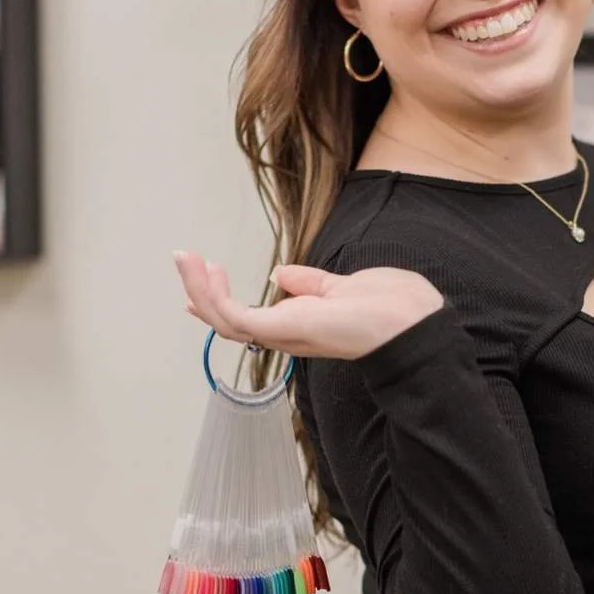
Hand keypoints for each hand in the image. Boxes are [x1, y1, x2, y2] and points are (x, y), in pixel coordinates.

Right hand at [174, 252, 443, 360]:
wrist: (410, 323)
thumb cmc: (393, 308)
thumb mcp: (343, 286)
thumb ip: (310, 284)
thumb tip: (281, 274)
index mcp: (303, 326)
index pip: (252, 320)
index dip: (222, 302)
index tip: (203, 279)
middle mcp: (289, 335)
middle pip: (230, 323)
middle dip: (202, 293)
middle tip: (183, 261)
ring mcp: (283, 334)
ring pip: (224, 320)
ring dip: (198, 288)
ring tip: (183, 258)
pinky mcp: (280, 330)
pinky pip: (233, 316)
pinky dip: (213, 294)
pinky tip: (207, 270)